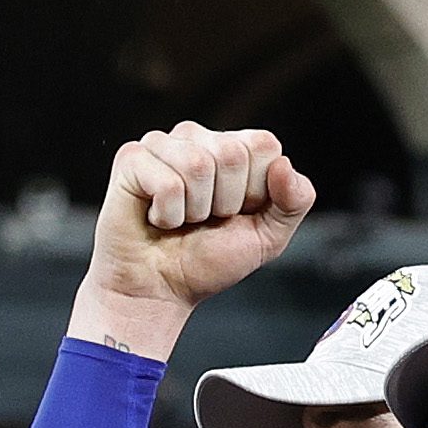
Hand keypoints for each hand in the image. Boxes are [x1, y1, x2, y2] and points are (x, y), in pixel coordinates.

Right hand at [74, 123, 315, 356]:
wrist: (160, 290)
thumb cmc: (206, 261)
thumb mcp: (268, 237)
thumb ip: (294, 201)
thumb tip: (283, 165)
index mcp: (232, 148)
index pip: (264, 144)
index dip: (256, 190)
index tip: (236, 213)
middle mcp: (197, 138)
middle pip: (232, 153)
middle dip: (225, 203)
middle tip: (204, 220)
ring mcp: (162, 144)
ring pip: (198, 165)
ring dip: (194, 211)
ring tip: (181, 220)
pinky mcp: (132, 159)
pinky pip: (167, 183)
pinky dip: (168, 215)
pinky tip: (158, 218)